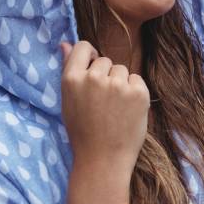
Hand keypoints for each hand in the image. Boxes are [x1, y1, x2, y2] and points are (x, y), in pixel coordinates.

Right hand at [59, 40, 149, 177]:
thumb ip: (68, 69)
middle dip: (106, 76)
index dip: (89, 56)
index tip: (92, 70)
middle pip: (105, 61)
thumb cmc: (83, 131)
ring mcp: (118, 85)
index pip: (83, 47)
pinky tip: (127, 111)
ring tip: (114, 108)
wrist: (103, 160)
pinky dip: (135, 92)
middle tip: (102, 102)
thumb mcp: (68, 101)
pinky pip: (136, 80)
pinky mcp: (138, 92)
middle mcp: (94, 78)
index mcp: (72, 79)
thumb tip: (65, 43)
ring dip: (121, 84)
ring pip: (122, 70)